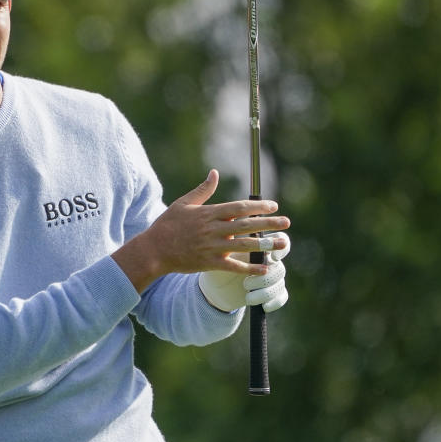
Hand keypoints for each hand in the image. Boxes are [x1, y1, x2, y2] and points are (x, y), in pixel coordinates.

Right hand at [113, 169, 290, 291]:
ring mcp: (212, 247)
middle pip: (246, 225)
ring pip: (243, 244)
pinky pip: (233, 266)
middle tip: (286, 222)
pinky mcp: (210, 263)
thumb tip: (214, 173)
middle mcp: (213, 230)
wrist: (154, 250)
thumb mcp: (184, 203)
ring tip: (281, 243)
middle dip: (268, 223)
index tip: (272, 205)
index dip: (257, 206)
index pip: (238, 207)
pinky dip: (249, 268)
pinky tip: (263, 268)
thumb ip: (203, 190)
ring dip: (264, 244)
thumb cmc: (167, 225)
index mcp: (208, 214)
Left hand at [198, 232, 290, 311]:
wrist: (215, 284)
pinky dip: (273, 302)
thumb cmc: (218, 260)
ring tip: (247, 295)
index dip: (283, 248)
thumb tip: (233, 229)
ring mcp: (273, 277)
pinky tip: (264, 307)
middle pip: (279, 268)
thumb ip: (231, 239)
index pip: (281, 240)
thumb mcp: (222, 250)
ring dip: (264, 291)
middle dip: (265, 278)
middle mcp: (271, 261)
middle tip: (246, 283)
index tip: (273, 256)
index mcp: (262, 245)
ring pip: (279, 283)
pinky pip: (281, 297)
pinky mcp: (272, 291)